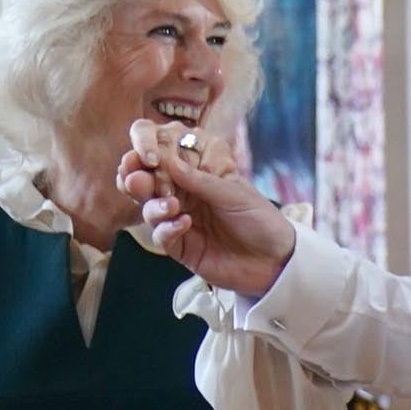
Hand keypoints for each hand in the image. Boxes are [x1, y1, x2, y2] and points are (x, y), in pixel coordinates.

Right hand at [122, 119, 297, 299]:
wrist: (275, 261)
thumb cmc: (259, 218)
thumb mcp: (235, 193)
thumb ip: (199, 179)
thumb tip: (165, 158)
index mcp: (195, 170)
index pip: (159, 151)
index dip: (146, 148)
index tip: (148, 156)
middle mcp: (181, 191)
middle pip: (142, 178)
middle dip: (135, 176)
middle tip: (138, 180)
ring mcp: (177, 217)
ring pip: (146, 206)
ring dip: (153, 205)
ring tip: (172, 206)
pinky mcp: (178, 245)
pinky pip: (160, 234)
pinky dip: (167, 228)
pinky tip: (185, 225)